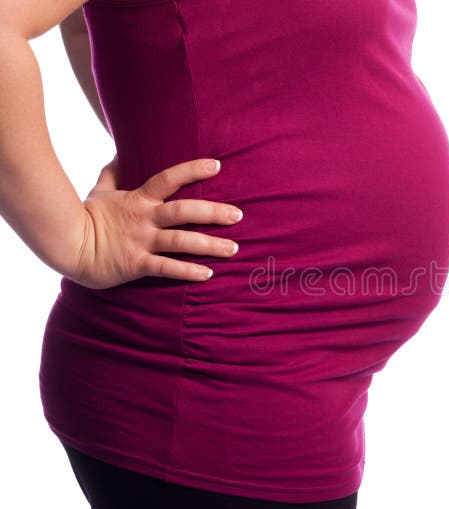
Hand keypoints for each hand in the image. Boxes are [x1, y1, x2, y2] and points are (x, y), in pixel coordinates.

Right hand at [66, 156, 242, 288]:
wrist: (66, 246)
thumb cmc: (86, 217)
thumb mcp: (100, 190)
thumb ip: (112, 172)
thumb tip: (119, 151)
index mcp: (138, 199)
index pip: (168, 178)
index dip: (192, 170)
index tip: (217, 166)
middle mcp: (144, 219)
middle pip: (184, 211)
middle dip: (213, 212)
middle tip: (239, 215)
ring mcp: (141, 241)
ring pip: (181, 241)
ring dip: (209, 245)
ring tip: (233, 249)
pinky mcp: (136, 264)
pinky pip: (166, 268)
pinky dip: (188, 271)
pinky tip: (208, 274)